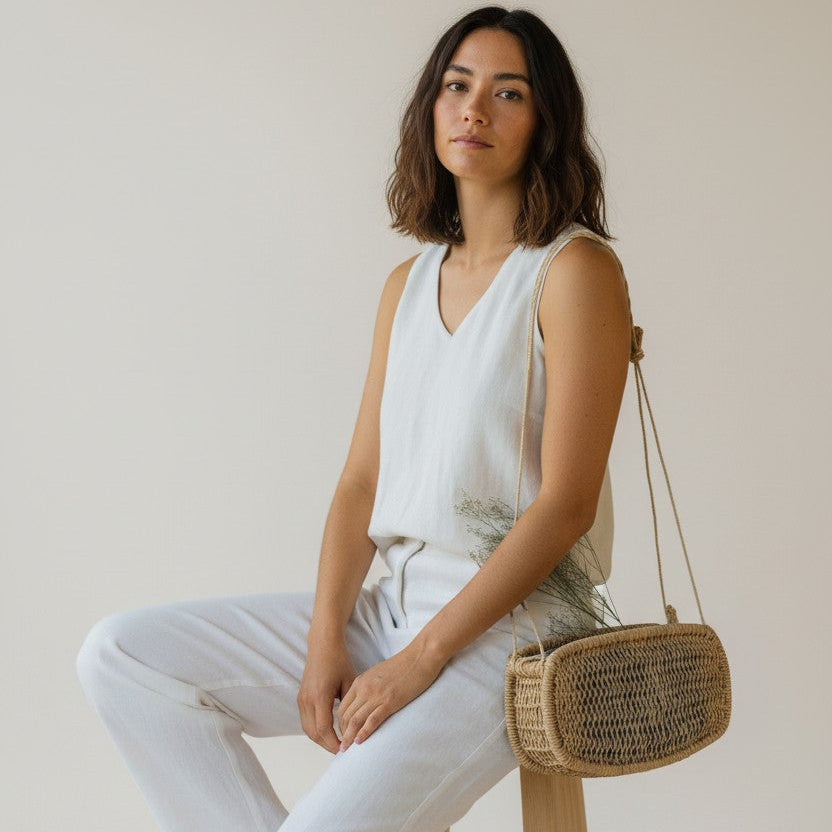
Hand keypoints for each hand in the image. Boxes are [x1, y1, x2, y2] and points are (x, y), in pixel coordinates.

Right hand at [297, 635, 357, 754]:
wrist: (323, 645)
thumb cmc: (339, 661)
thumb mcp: (350, 682)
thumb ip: (350, 705)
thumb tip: (354, 726)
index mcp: (320, 696)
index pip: (324, 729)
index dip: (334, 743)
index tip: (345, 750)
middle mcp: (307, 700)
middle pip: (313, 733)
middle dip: (327, 745)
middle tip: (342, 751)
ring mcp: (302, 699)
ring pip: (307, 729)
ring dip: (320, 739)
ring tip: (336, 744)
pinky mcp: (301, 698)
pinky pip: (305, 721)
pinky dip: (315, 730)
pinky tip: (328, 732)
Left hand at [336, 640, 444, 750]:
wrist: (420, 656)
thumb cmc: (403, 665)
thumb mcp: (379, 674)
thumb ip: (368, 687)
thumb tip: (365, 703)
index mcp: (361, 681)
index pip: (343, 706)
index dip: (340, 724)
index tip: (342, 735)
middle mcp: (365, 688)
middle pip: (346, 715)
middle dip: (342, 733)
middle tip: (342, 747)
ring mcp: (377, 695)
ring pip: (355, 720)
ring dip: (349, 737)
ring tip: (346, 750)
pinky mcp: (390, 701)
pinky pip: (372, 720)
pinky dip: (364, 733)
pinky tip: (359, 742)